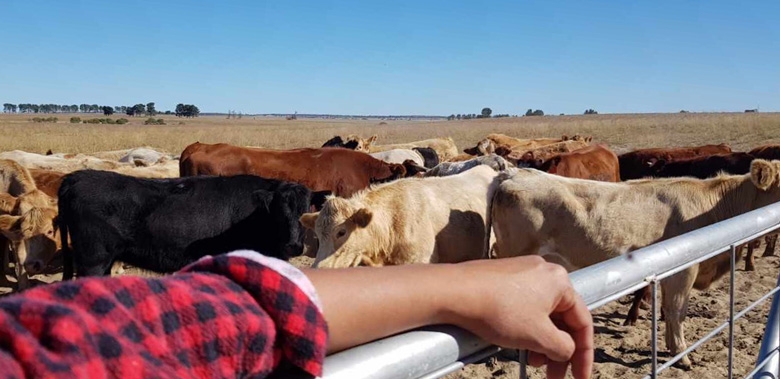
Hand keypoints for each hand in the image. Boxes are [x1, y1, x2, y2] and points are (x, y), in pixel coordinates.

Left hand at [443, 256, 592, 378]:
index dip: (584, 355)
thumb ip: (562, 348)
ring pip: (541, 314)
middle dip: (558, 351)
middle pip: (561, 319)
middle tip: (552, 376)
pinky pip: (523, 307)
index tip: (580, 378)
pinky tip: (515, 343)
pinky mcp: (502, 279)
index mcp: (559, 281)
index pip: (582, 322)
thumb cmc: (498, 310)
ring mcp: (521, 273)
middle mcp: (543, 272)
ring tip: (530, 360)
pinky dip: (525, 329)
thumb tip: (566, 350)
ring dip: (540, 342)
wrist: (453, 292)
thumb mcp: (538, 336)